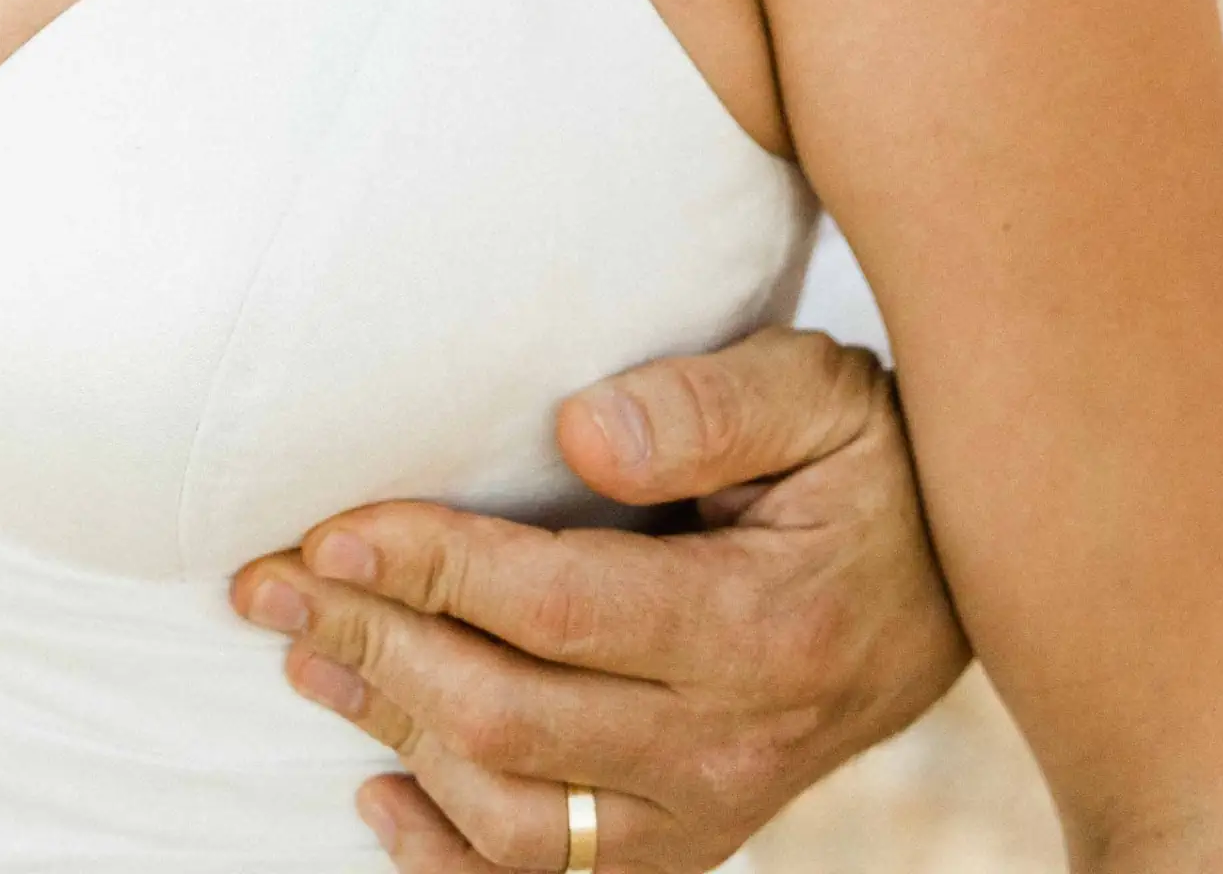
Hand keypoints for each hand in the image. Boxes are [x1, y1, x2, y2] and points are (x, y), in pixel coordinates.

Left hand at [231, 329, 966, 870]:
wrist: (954, 584)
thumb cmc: (871, 462)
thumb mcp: (819, 393)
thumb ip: (708, 403)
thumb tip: (579, 429)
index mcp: (761, 625)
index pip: (552, 607)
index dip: (425, 568)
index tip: (326, 529)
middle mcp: (733, 743)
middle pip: (510, 721)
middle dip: (373, 647)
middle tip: (268, 586)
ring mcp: (712, 809)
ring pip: (519, 819)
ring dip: (394, 737)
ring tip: (306, 659)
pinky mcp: (694, 840)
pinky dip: (454, 858)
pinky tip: (382, 793)